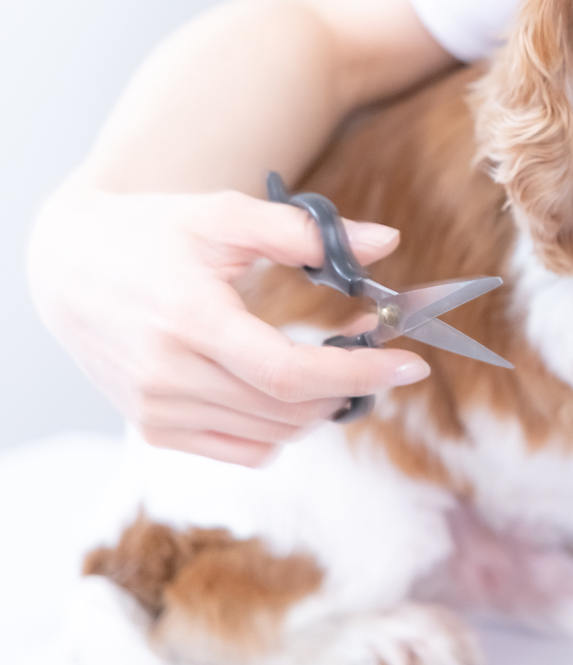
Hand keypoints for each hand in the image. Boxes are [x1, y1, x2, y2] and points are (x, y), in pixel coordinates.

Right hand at [27, 182, 431, 465]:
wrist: (69, 268)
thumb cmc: (152, 234)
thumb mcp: (226, 215)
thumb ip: (307, 232)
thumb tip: (386, 242)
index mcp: (190, 320)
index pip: (290, 373)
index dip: (359, 372)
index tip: (411, 363)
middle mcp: (169, 376)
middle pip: (290, 409)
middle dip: (351, 383)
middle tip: (377, 344)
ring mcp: (158, 410)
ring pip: (273, 434)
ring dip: (321, 404)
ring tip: (337, 359)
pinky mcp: (153, 428)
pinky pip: (242, 449)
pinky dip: (281, 427)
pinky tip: (289, 387)